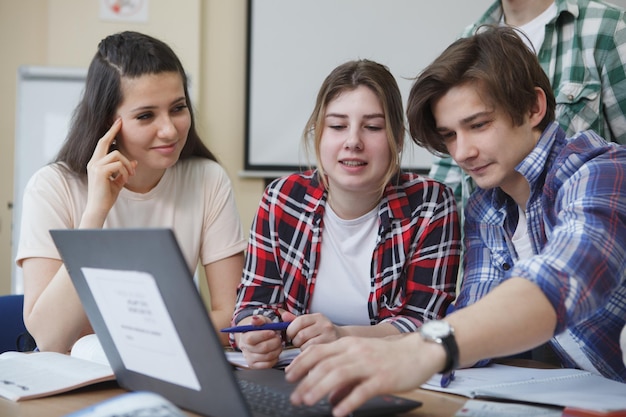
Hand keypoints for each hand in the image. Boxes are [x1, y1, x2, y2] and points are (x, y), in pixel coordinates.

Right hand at [84, 118, 136, 223]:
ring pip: (117, 155)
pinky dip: (125, 171)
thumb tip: (134, 161)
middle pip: (103, 142)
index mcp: (96, 163)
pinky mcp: (100, 171)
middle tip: (121, 122)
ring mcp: (95, 166)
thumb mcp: (118, 181)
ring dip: (127, 164)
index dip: (110, 132)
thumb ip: (124, 170)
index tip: (117, 122)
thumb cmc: (106, 196)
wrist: (98, 208)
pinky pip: (118, 164)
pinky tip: (125, 179)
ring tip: (130, 175)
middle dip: (113, 131)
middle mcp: (93, 162)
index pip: (103, 144)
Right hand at [237, 315, 283, 368]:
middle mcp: (245, 348)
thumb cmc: (261, 329)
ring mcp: (249, 358)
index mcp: (244, 336)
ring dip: (277, 349)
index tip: (273, 332)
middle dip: (275, 342)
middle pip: (263, 348)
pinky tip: (275, 352)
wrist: (257, 338)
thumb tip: (255, 319)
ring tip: (278, 344)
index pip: (252, 338)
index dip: (264, 335)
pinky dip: (275, 358)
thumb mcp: (261, 321)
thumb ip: (259, 319)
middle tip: (278, 337)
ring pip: (267, 357)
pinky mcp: (254, 365)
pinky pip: (268, 365)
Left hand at [283, 311, 341, 349]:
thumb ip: (296, 320)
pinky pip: (312, 352)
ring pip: (305, 345)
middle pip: (301, 335)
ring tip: (306, 346)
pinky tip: (311, 351)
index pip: (299, 321)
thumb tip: (282, 314)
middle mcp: (325, 325)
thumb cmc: (322, 332)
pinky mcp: (330, 347)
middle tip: (298, 342)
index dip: (291, 329)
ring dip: (301, 348)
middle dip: (295, 341)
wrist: (342, 339)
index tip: (290, 334)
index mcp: (318, 317)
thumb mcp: (311, 323)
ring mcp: (329, 336)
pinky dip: (307, 353)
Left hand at [285, 334, 442, 416]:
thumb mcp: (362, 358)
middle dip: (306, 382)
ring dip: (320, 389)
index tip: (289, 376)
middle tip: (295, 397)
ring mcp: (369, 364)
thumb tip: (330, 398)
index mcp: (349, 344)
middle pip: (324, 365)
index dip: (301, 363)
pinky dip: (347, 401)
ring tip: (309, 402)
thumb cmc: (389, 356)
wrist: (419, 353)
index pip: (317, 351)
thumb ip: (344, 375)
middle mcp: (356, 352)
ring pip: (338, 375)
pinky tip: (338, 411)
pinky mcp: (382, 379)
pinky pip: (361, 391)